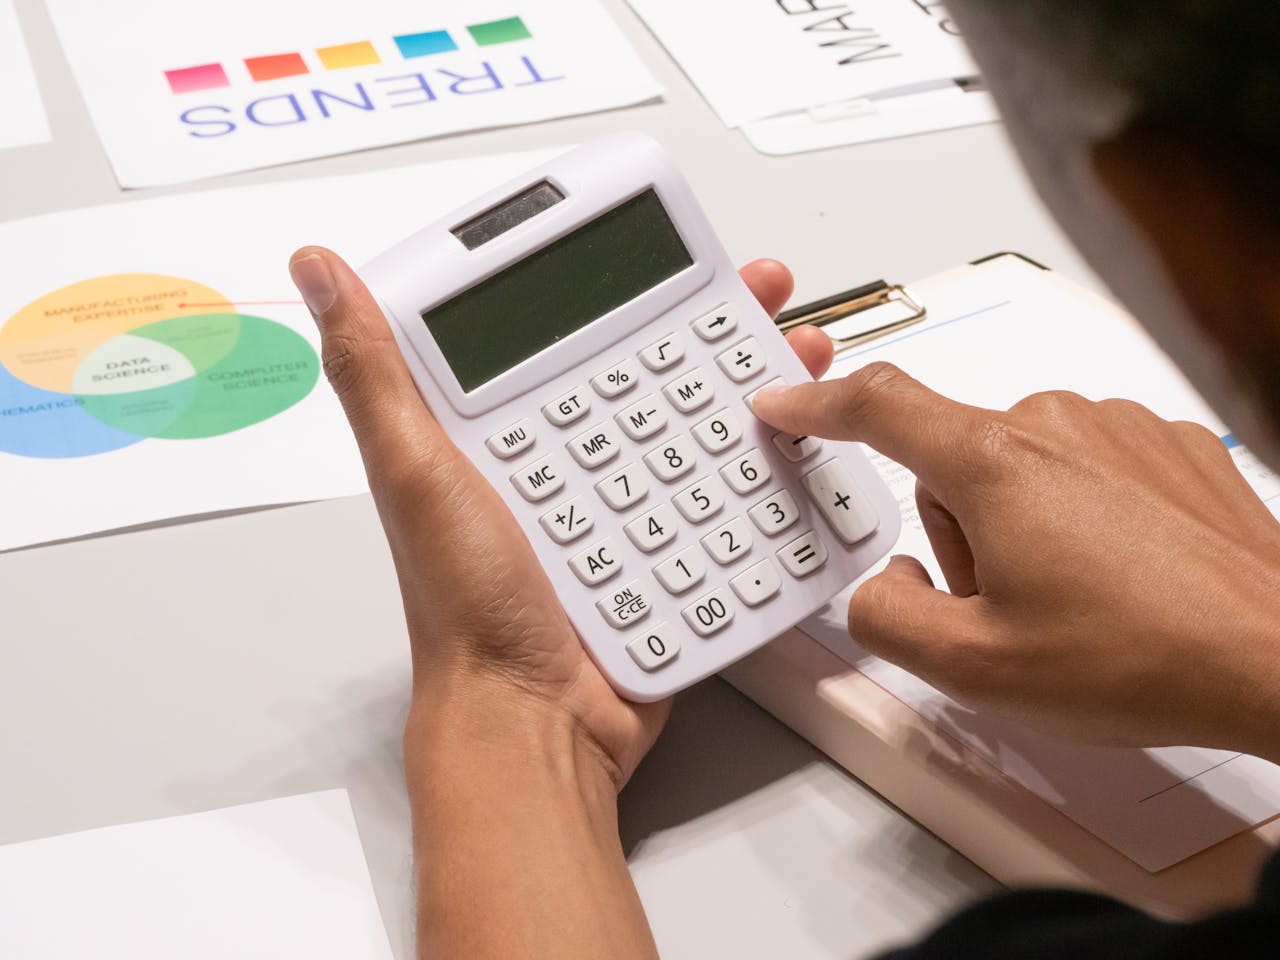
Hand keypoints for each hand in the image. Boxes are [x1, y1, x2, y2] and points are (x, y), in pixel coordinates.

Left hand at [288, 249, 831, 784]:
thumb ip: (376, 373)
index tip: (650, 244)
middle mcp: (560, 457)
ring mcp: (615, 503)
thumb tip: (316, 268)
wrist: (538, 724)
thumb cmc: (465, 608)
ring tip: (792, 348)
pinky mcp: (661, 546)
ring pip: (691, 419)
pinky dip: (761, 459)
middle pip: (640, 364)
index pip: (556, 326)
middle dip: (702, 318)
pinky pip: (717, 490)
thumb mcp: (416, 473)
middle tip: (752, 290)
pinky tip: (799, 438)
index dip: (604, 278)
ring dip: (745, 379)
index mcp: (498, 429)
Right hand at [753, 364, 1279, 759]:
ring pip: (1018, 470)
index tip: (786, 401)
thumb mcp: (975, 669)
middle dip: (958, 536)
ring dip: (1019, 531)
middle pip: (951, 463)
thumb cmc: (1147, 656)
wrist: (1279, 656)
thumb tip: (881, 586)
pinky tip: (1118, 580)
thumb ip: (885, 618)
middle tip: (1008, 610)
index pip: (876, 405)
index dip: (816, 403)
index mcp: (994, 463)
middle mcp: (1055, 423)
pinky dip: (1079, 519)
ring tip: (1075, 604)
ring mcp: (1117, 427)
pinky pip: (1082, 468)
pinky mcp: (1166, 444)